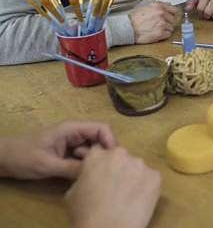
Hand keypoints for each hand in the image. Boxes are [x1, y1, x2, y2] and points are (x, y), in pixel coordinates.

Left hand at [0, 120, 115, 179]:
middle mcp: (77, 132)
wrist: (4, 159)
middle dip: (104, 154)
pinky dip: (87, 165)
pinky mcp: (71, 151)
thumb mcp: (47, 165)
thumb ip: (72, 168)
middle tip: (100, 171)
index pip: (103, 128)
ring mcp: (74, 141)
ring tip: (89, 174)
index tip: (110, 162)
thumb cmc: (23, 157)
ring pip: (96, 148)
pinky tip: (81, 175)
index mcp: (73, 128)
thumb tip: (96, 173)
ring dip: (95, 161)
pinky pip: (87, 156)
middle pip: (102, 138)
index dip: (111, 142)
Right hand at [65, 146, 160, 227]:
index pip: (100, 151)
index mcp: (97, 155)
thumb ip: (83, 177)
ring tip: (128, 196)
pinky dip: (146, 187)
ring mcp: (140, 164)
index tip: (101, 176)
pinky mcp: (155, 176)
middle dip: (118, 169)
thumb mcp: (72, 192)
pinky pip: (150, 178)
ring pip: (137, 167)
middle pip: (120, 157)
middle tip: (114, 187)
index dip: (100, 164)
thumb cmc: (86, 213)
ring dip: (133, 176)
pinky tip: (139, 200)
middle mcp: (120, 154)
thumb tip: (90, 176)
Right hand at [129, 2, 176, 43]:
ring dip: (166, 29)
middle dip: (168, 22)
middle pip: (173, 20)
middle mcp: (162, 14)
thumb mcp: (147, 6)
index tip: (168, 17)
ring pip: (171, 28)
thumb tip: (170, 4)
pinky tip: (157, 34)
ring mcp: (162, 24)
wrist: (128, 28)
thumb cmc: (136, 17)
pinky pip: (168, 34)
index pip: (174, 10)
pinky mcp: (161, 33)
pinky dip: (164, 35)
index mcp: (158, 6)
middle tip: (160, 25)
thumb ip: (159, 5)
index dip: (172, 14)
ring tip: (157, 30)